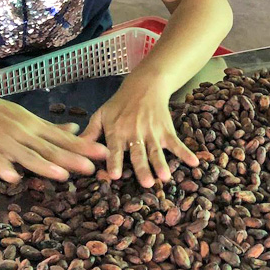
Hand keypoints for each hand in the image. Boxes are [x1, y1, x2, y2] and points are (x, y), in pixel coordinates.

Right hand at [0, 91, 107, 183]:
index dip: (82, 146)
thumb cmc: (0, 113)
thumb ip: (50, 127)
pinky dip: (5, 168)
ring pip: (26, 155)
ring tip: (62, 176)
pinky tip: (13, 178)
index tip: (103, 152)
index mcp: (34, 125)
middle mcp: (23, 133)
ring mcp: (5, 141)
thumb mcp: (27, 117)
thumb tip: (75, 128)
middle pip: (49, 147)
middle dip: (70, 158)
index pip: (62, 138)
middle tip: (91, 168)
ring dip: (44, 166)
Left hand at [81, 76, 198, 187]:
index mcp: (117, 131)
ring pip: (156, 151)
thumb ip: (90, 133)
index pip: (115, 149)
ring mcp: (152, 132)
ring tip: (165, 177)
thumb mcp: (101, 115)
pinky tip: (195, 163)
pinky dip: (186, 153)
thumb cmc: (120, 104)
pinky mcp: (166, 130)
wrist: (145, 85)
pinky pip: (176, 143)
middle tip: (146, 183)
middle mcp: (134, 134)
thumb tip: (75, 148)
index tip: (114, 175)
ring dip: (161, 164)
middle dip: (142, 169)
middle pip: (138, 154)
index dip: (114, 161)